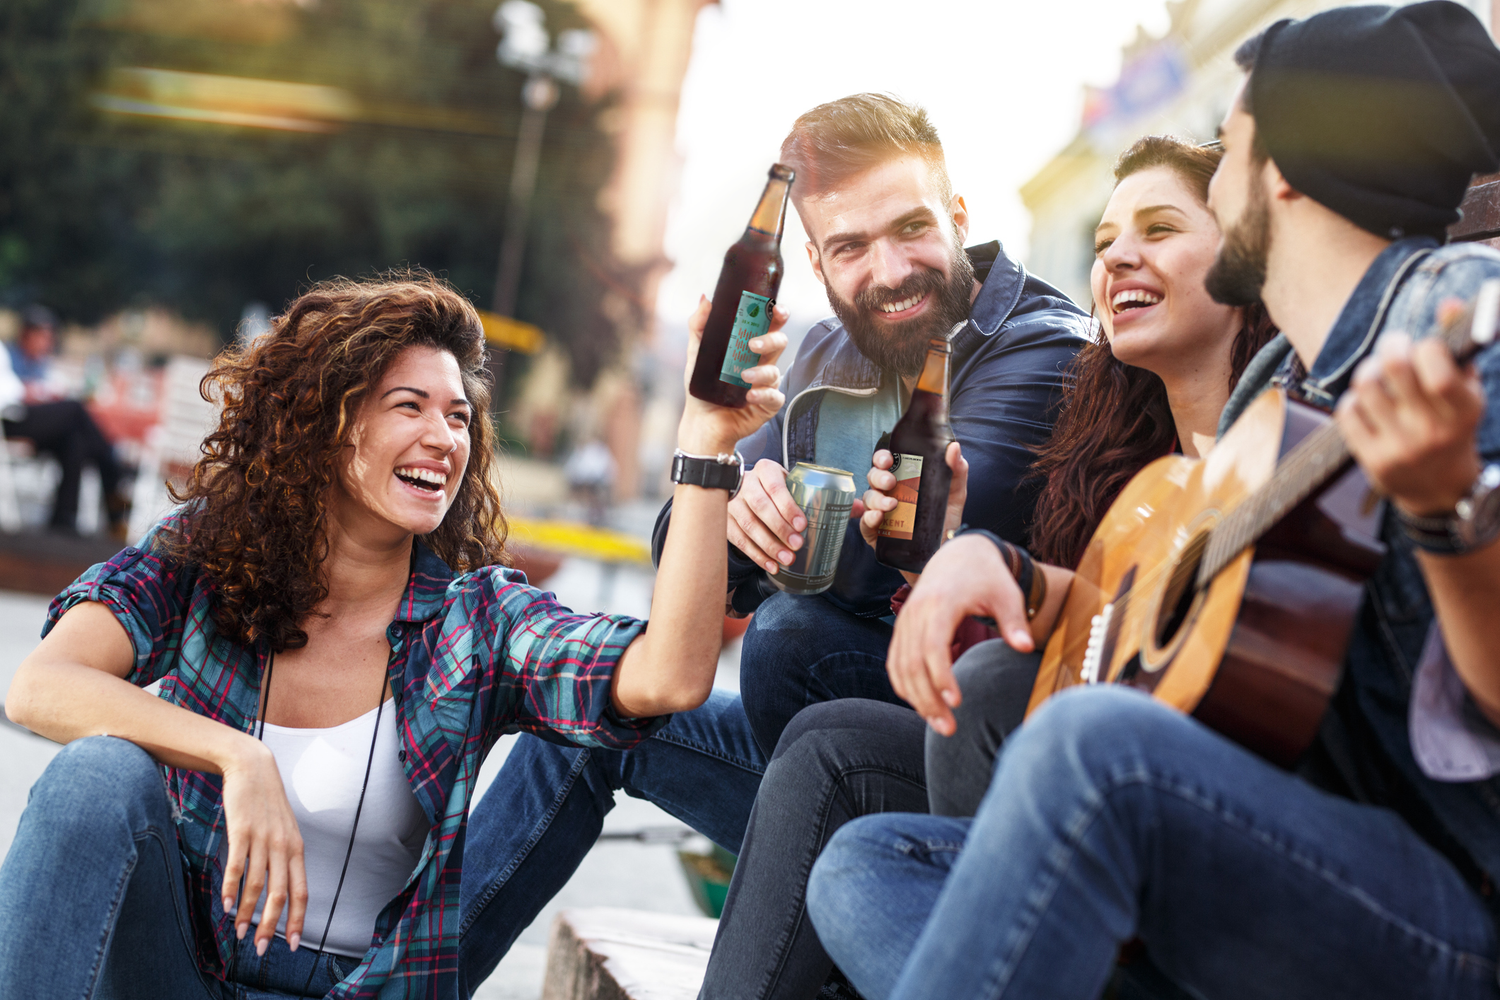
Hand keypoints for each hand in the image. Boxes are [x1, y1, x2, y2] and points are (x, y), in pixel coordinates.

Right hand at [220, 742, 307, 955]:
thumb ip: (283, 857)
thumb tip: (278, 889)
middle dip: (271, 926)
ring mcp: (262, 838)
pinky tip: (224, 905)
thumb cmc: (267, 804)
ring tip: (238, 932)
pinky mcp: (241, 831)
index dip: (297, 919)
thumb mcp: (283, 830)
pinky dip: (230, 889)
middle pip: (280, 894)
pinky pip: (236, 867)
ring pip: (257, 885)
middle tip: (260, 949)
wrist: (253, 767)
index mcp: (296, 849)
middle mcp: (283, 846)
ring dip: (247, 912)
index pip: (301, 892)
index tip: (291, 944)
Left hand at [678, 295, 787, 454]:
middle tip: (752, 344)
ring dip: (761, 371)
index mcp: (749, 346)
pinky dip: (764, 394)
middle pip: (779, 342)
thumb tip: (705, 299)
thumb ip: (699, 326)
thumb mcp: (696, 354)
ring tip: (744, 377)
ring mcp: (766, 384)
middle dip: (771, 339)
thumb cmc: (701, 387)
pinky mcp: (767, 405)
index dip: (777, 314)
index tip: (776, 309)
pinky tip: (750, 396)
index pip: (769, 325)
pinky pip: (774, 397)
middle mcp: (761, 362)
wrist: (701, 422)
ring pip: (776, 370)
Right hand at [728, 459, 803, 573]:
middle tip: (797, 545)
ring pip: (748, 525)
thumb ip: (808, 495)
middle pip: (760, 507)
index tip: (802, 525)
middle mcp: (745, 483)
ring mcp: (732, 502)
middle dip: (780, 528)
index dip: (788, 507)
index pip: (775, 487)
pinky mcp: (725, 520)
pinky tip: (771, 565)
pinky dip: (757, 555)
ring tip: (786, 558)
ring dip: (769, 545)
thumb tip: (842, 509)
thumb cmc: (775, 488)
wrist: (745, 487)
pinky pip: (739, 540)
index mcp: (765, 470)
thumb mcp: (788, 483)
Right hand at [859, 441, 967, 550]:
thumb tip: (954, 447)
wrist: (945, 554)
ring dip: (877, 499)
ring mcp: (882, 514)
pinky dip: (868, 519)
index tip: (889, 459)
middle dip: (878, 477)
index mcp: (904, 481)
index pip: (886, 463)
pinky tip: (879, 518)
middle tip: (891, 482)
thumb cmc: (947, 522)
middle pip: (873, 478)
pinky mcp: (878, 535)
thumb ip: (957, 469)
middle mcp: (890, 495)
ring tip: (892, 506)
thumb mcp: (956, 494)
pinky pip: (864, 524)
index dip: (882, 458)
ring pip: (869, 499)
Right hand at [885, 534, 1033, 735]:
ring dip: (916, 699)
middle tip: (949, 729)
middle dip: (928, 700)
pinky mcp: (902, 630)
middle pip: (912, 663)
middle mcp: (916, 613)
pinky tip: (923, 706)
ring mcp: (905, 621)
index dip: (941, 676)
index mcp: (941, 602)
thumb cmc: (986, 577)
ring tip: (939, 724)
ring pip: (900, 668)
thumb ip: (1014, 622)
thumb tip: (1023, 648)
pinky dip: (904, 686)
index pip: (933, 645)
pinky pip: (895, 663)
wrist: (959, 555)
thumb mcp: (1007, 594)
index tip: (958, 702)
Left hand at [1337, 330, 1484, 516]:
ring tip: (1377, 371)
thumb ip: (1459, 348)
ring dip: (1369, 369)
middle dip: (1391, 344)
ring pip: (1365, 385)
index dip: (1427, 348)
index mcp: (1463, 412)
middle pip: (1395, 368)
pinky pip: (1347, 411)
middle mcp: (1431, 432)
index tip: (1424, 346)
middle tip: (1393, 344)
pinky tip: (1367, 401)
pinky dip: (1354, 399)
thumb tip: (1447, 304)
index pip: (1440, 373)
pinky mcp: (1371, 459)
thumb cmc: (1452, 427)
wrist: (1437, 488)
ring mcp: (1399, 447)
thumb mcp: (1466, 391)